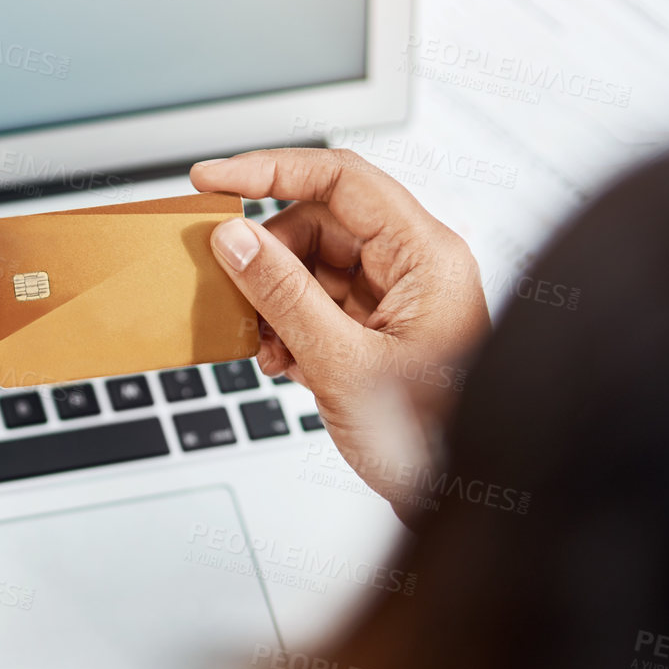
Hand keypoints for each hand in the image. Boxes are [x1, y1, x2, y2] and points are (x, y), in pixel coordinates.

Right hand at [190, 149, 489, 515]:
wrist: (456, 498)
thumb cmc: (433, 440)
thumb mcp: (342, 364)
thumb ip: (283, 295)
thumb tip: (235, 241)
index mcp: (425, 256)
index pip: (340, 180)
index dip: (270, 170)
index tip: (212, 178)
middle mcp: (415, 268)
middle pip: (319, 224)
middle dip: (267, 257)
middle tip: (227, 284)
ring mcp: (397, 301)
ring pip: (313, 268)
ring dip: (274, 302)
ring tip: (265, 345)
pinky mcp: (379, 334)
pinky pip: (319, 306)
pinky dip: (288, 328)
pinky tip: (281, 361)